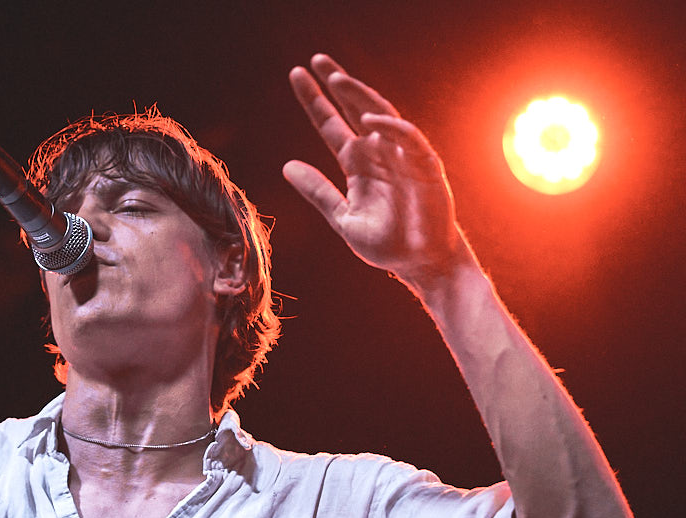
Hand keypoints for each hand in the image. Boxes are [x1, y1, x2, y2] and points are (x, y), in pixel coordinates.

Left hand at [283, 54, 468, 283]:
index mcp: (357, 164)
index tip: (297, 76)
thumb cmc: (386, 243)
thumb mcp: (342, 217)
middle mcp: (378, 154)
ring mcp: (402, 157)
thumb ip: (318, 191)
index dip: (315, 102)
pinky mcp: (425, 167)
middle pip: (355, 109)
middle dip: (337, 85)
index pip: (331, 125)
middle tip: (315, 60)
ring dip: (360, 96)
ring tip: (336, 79)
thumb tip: (286, 165)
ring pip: (381, 116)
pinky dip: (390, 128)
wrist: (420, 263)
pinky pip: (409, 140)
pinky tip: (368, 119)